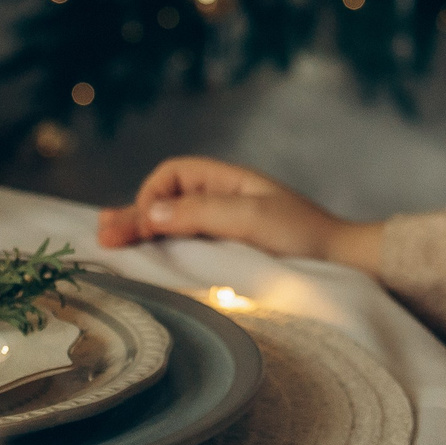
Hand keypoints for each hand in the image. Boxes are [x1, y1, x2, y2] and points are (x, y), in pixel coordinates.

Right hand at [94, 156, 382, 271]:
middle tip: (100, 239)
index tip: (143, 225)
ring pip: (172, 229)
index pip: (173, 176)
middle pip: (165, 203)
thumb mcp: (251, 218)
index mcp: (227, 182)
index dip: (151, 194)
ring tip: (111, 252)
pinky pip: (188, 253)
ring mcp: (224, 233)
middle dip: (134, 217)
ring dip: (144, 238)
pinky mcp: (229, 260)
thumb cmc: (305, 237)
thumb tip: (149, 212)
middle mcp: (222, 203)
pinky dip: (165, 257)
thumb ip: (200, 214)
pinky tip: (148, 269)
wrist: (344, 267)